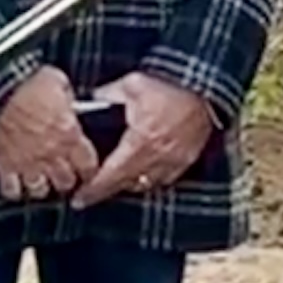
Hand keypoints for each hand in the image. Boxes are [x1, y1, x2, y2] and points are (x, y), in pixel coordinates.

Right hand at [0, 67, 98, 205]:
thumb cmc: (27, 79)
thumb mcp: (59, 82)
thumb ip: (69, 100)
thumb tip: (72, 104)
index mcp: (69, 134)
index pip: (89, 165)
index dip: (89, 169)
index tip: (86, 167)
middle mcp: (51, 153)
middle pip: (66, 182)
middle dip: (66, 179)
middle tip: (63, 173)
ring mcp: (27, 162)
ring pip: (40, 191)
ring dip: (42, 186)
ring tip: (40, 180)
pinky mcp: (5, 165)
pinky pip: (12, 190)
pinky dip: (14, 190)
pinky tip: (16, 184)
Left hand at [71, 72, 218, 208]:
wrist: (204, 86)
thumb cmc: (169, 84)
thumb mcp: (131, 84)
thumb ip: (106, 95)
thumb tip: (88, 101)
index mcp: (140, 142)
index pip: (110, 175)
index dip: (92, 190)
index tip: (78, 198)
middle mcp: (157, 157)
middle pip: (125, 185)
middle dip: (105, 190)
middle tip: (89, 193)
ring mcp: (174, 161)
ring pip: (145, 184)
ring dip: (128, 184)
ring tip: (114, 179)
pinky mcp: (187, 159)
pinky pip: (165, 178)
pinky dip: (151, 177)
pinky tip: (143, 170)